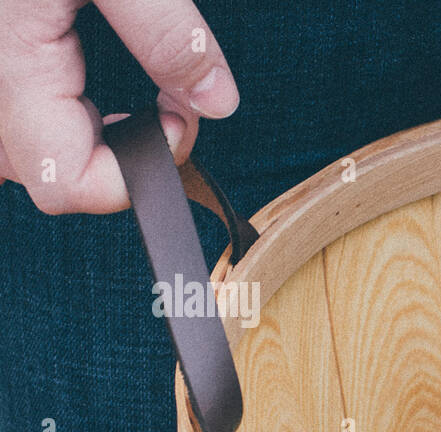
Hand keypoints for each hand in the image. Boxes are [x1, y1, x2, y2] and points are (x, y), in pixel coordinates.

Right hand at [0, 0, 238, 213]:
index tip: (178, 122)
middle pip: (51, 178)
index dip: (134, 175)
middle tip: (170, 112)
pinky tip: (90, 99)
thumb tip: (217, 102)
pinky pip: (21, 125)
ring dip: (89, 148)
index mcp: (13, 61)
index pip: (67, 185)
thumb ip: (167, 33)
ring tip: (138, 109)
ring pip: (28, 155)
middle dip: (122, 164)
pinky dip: (61, 126)